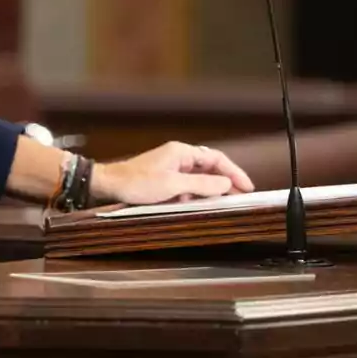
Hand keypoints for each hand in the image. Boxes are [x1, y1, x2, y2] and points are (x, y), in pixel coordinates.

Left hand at [90, 141, 253, 205]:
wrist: (109, 185)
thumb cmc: (137, 183)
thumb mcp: (173, 186)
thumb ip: (201, 185)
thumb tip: (225, 184)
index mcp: (182, 152)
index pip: (216, 158)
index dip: (234, 172)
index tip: (247, 187)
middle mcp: (178, 157)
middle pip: (209, 167)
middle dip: (225, 182)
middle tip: (239, 197)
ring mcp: (171, 167)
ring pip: (198, 178)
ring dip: (209, 190)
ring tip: (221, 203)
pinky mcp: (164, 178)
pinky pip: (186, 185)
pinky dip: (194, 194)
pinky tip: (195, 205)